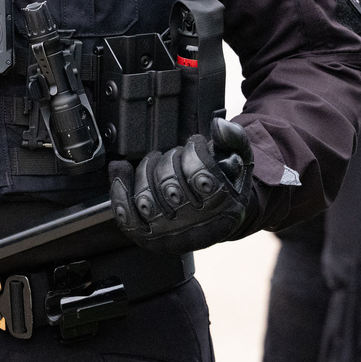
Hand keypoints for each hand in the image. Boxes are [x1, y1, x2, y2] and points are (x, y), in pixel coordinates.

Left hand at [109, 118, 253, 254]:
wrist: (217, 217)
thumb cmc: (226, 187)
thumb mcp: (240, 161)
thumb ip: (234, 139)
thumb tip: (219, 126)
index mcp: (224, 211)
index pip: (201, 176)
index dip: (196, 151)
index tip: (196, 143)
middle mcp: (196, 228)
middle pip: (169, 186)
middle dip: (170, 160)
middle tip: (175, 155)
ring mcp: (169, 234)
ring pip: (146, 197)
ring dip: (147, 169)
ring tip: (157, 162)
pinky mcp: (147, 235)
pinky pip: (126, 215)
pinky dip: (120, 189)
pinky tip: (120, 170)